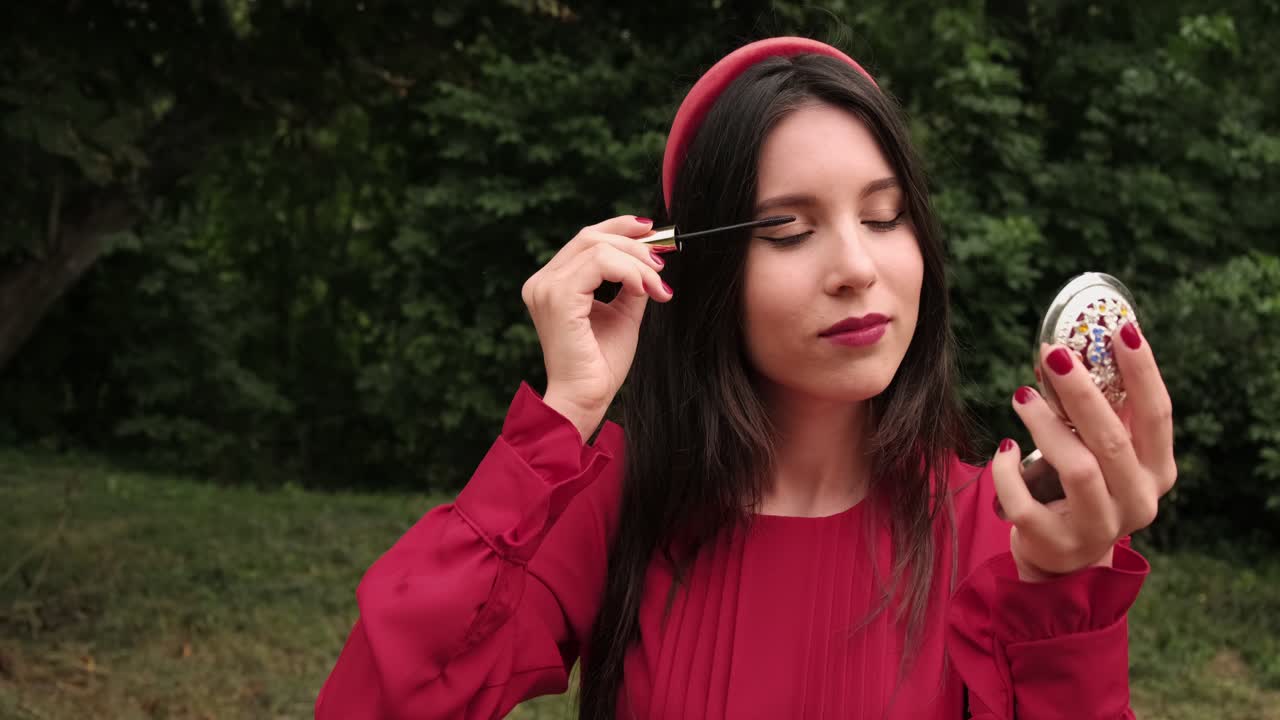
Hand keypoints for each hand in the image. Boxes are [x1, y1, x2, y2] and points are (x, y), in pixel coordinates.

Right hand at [521, 215, 671, 436]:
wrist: (586, 399)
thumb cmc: (600, 365)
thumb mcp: (622, 314)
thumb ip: (630, 285)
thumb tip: (650, 260)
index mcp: (552, 283)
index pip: (585, 239)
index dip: (619, 227)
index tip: (652, 231)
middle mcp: (542, 281)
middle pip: (591, 237)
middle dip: (634, 244)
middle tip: (662, 264)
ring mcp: (546, 287)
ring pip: (598, 247)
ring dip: (637, 262)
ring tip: (657, 286)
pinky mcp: (558, 297)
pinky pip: (600, 264)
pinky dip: (629, 272)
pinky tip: (644, 289)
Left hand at [991, 322, 1176, 581]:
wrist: (1060, 555)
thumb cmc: (1082, 488)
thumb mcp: (1102, 453)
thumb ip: (1101, 412)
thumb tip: (1070, 349)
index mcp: (1157, 472)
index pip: (1158, 415)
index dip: (1143, 371)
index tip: (1122, 329)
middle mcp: (1138, 502)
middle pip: (1112, 440)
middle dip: (1081, 391)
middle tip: (1053, 354)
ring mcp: (1099, 528)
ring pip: (1077, 469)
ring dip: (1045, 425)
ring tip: (1021, 395)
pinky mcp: (1055, 543)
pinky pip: (1025, 501)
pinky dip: (1007, 471)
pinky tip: (1002, 450)